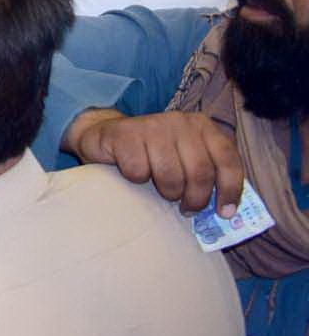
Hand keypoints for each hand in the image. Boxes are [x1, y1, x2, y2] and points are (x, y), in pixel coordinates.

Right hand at [70, 109, 248, 215]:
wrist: (105, 136)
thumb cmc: (152, 154)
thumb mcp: (185, 157)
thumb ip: (206, 172)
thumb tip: (227, 210)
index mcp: (201, 125)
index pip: (227, 158)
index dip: (230, 189)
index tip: (224, 213)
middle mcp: (179, 122)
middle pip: (200, 171)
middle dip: (196, 198)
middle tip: (187, 209)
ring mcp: (151, 126)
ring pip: (170, 175)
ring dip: (167, 192)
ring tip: (161, 191)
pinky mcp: (124, 135)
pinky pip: (138, 172)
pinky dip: (136, 181)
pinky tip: (134, 175)